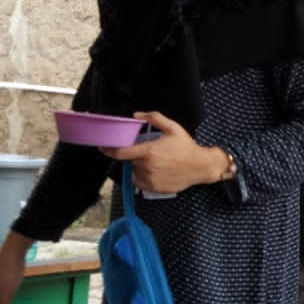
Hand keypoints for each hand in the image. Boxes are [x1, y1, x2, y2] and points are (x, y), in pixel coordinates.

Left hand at [102, 111, 227, 193]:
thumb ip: (154, 118)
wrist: (200, 166)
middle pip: (131, 161)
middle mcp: (147, 167)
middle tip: (150, 153)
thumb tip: (136, 115)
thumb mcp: (173, 128)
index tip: (102, 147)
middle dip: (136, 156)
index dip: (109, 150)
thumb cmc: (186, 146)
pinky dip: (143, 177)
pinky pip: (141, 183)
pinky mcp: (154, 188)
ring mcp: (150, 179)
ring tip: (156, 163)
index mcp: (148, 151)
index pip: (121, 153)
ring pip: (135, 172)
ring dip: (140, 167)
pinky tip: (156, 172)